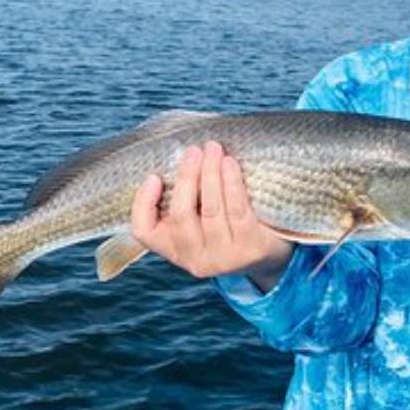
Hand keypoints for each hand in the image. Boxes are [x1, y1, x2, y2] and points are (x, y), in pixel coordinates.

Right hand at [131, 141, 292, 290]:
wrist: (266, 255)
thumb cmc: (225, 226)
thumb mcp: (198, 221)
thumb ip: (184, 199)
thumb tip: (178, 156)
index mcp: (174, 249)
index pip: (144, 231)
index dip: (143, 203)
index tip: (154, 176)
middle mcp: (194, 260)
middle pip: (181, 215)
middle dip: (186, 177)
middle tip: (193, 150)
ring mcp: (223, 258)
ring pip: (210, 209)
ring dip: (210, 173)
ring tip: (213, 149)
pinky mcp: (249, 249)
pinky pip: (237, 209)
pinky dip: (231, 182)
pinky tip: (229, 164)